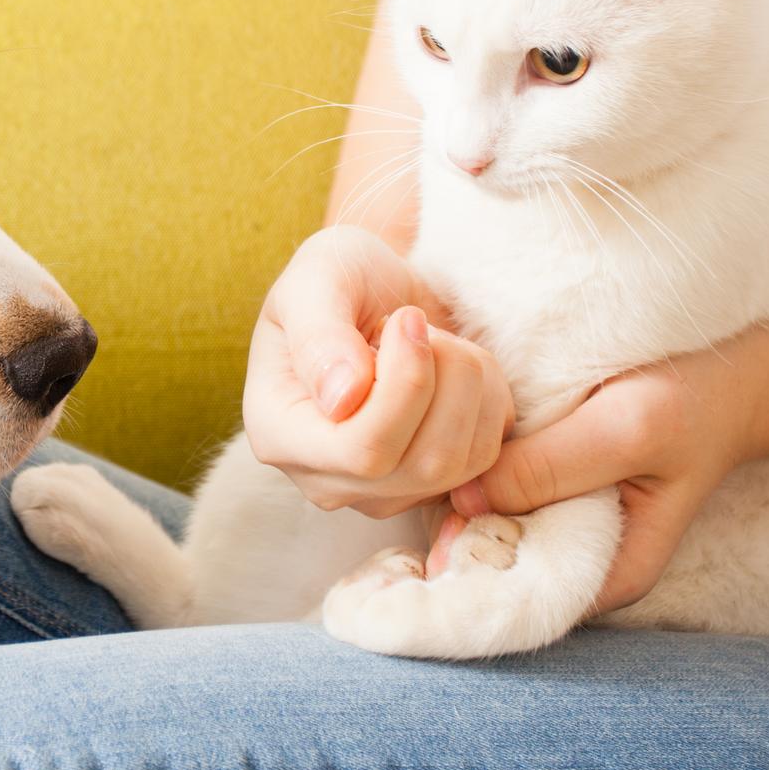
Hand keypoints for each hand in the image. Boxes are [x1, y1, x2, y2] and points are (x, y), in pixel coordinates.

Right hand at [242, 226, 514, 516]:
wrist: (375, 292)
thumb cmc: (339, 277)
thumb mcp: (316, 277)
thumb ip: (319, 335)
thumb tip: (342, 400)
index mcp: (280, 434)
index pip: (361, 451)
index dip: (406, 386)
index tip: (407, 318)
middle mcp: (327, 479)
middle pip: (418, 464)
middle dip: (443, 379)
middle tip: (419, 322)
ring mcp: (382, 492)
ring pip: (458, 464)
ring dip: (469, 385)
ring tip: (436, 341)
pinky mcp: (432, 487)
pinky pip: (487, 460)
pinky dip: (488, 402)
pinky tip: (454, 369)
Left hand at [446, 330, 768, 611]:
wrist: (735, 374)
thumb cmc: (691, 402)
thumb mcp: (628, 429)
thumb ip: (549, 468)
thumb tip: (461, 498)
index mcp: (608, 576)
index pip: (516, 601)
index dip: (464, 571)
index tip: (429, 526)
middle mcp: (579, 564)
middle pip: (490, 568)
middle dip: (449, 533)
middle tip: (414, 480)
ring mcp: (563, 528)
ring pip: (485, 530)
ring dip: (454, 499)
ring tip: (427, 458)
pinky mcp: (551, 491)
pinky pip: (496, 497)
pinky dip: (471, 476)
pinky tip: (449, 445)